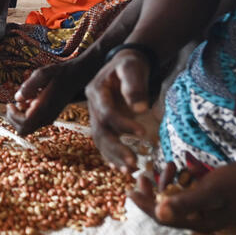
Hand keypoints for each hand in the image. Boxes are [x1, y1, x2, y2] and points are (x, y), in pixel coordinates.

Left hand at [5, 55, 100, 135]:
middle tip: (11, 105)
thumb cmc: (59, 74)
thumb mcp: (42, 74)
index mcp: (45, 108)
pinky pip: (33, 122)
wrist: (76, 77)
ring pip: (27, 128)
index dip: (13, 116)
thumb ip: (29, 86)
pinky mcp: (49, 116)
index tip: (10, 104)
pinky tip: (29, 101)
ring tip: (22, 101)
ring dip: (19, 117)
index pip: (24, 123)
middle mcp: (47, 117)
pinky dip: (26, 115)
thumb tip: (17, 99)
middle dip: (13, 119)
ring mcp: (48, 118)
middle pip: (23, 130)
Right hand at [84, 49, 155, 170]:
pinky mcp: (103, 122)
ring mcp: (96, 115)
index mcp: (96, 90)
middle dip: (116, 149)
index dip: (123, 124)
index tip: (143, 133)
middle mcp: (92, 105)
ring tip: (129, 171)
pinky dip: (111, 155)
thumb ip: (135, 85)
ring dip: (113, 156)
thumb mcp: (133, 67)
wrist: (125, 63)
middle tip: (133, 164)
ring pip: (100, 139)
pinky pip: (104, 141)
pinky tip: (120, 168)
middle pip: (100, 131)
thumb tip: (140, 109)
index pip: (106, 112)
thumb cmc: (130, 64)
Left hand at [130, 159, 235, 231]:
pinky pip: (189, 189)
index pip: (164, 218)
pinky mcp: (210, 196)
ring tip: (168, 165)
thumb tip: (159, 212)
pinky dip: (184, 178)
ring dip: (169, 181)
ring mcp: (206, 207)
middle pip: (168, 208)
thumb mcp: (209, 191)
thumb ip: (184, 202)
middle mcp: (201, 219)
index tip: (129, 192)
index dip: (145, 205)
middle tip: (141, 176)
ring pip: (177, 196)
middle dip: (153, 191)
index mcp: (199, 223)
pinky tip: (186, 165)